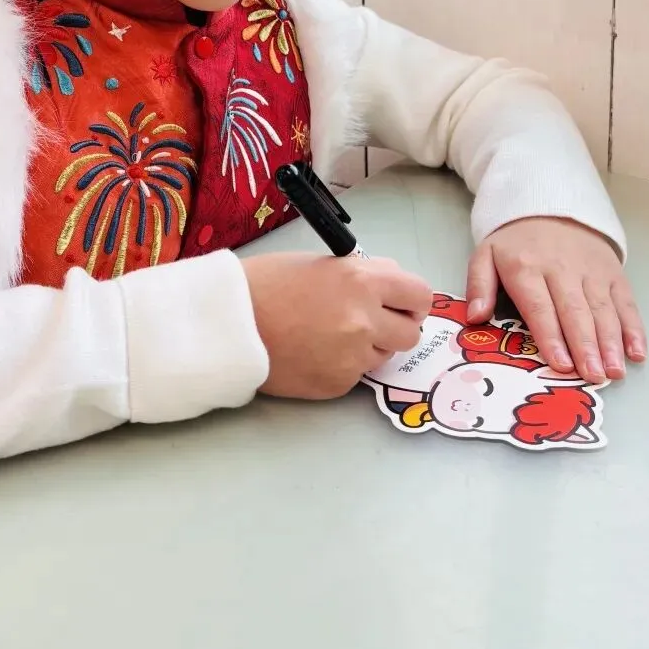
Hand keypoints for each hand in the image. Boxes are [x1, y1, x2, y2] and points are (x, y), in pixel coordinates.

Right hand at [242, 252, 432, 399]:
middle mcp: (365, 320)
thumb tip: (390, 286)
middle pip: (410, 333)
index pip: (420, 294)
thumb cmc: (266, 284)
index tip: (402, 304)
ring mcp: (353, 356)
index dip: (412, 301)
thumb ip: (362, 275)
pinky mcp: (338, 384)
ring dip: (368, 347)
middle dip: (395, 327)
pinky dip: (341, 366)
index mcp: (362, 281)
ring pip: (384, 356)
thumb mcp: (321, 264)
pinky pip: (355, 375)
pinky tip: (313, 352)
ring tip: (330, 336)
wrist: (227, 322)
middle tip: (370, 322)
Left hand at [466, 217, 646, 382]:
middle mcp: (562, 269)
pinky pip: (625, 301)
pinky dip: (634, 327)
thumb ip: (478, 285)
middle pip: (575, 311)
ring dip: (611, 342)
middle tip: (594, 376)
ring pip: (603, 309)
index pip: (539, 307)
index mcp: (526, 267)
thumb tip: (475, 317)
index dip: (551, 336)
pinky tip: (637, 351)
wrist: (549, 205)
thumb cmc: (516, 242)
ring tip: (614, 371)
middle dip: (586, 346)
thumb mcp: (486, 255)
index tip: (561, 364)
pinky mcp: (612, 272)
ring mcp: (591, 270)